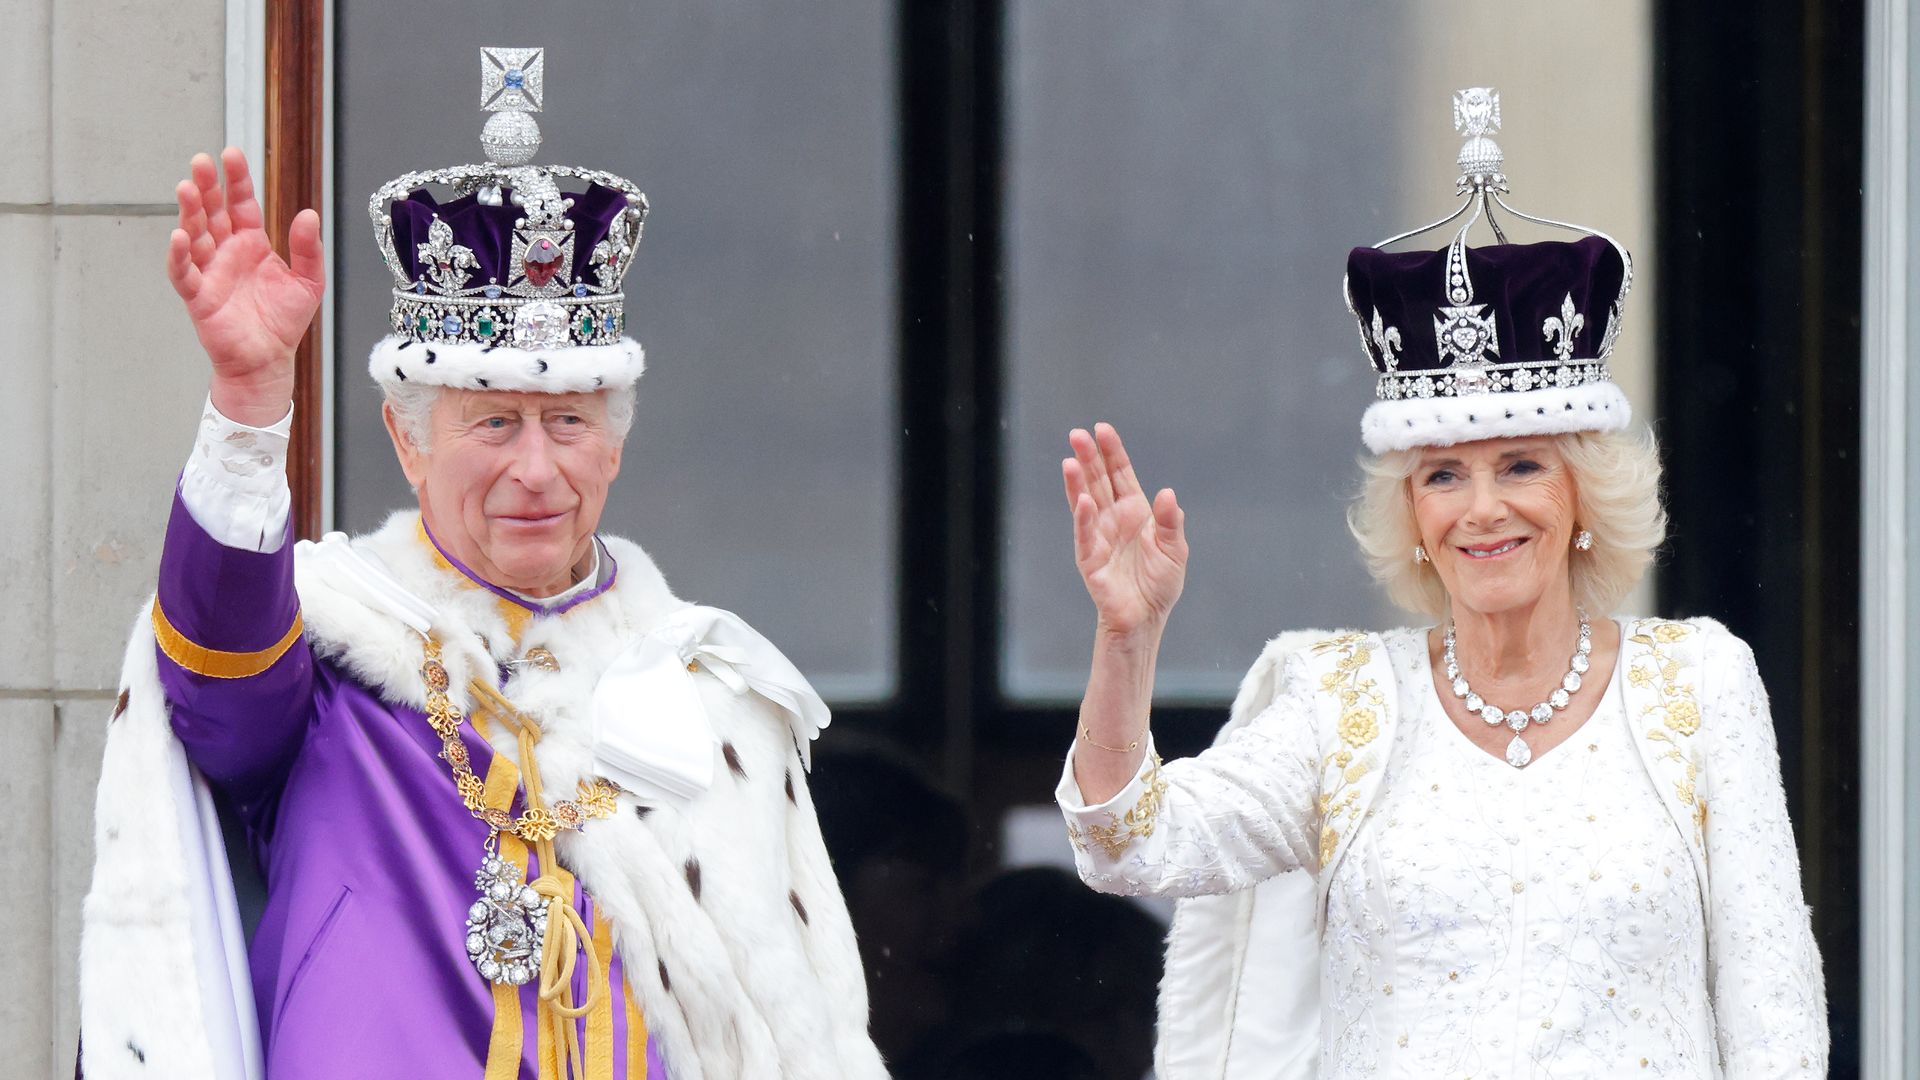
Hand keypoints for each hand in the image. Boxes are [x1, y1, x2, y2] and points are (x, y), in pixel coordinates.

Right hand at [166, 148, 324, 425]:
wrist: (268, 360)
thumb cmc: (283, 322)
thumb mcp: (308, 281)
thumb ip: (307, 248)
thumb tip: (309, 214)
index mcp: (252, 244)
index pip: (241, 204)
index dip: (236, 180)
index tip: (231, 154)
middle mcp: (227, 252)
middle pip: (212, 213)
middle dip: (207, 187)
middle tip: (201, 162)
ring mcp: (210, 272)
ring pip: (195, 235)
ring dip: (190, 212)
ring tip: (187, 187)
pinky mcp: (198, 296)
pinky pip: (184, 272)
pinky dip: (179, 255)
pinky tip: (179, 236)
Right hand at [1062, 423, 1188, 639]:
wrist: (1145, 618)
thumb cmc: (1159, 584)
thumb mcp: (1175, 550)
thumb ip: (1172, 522)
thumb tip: (1167, 493)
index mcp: (1134, 511)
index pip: (1120, 474)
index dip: (1112, 452)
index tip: (1102, 429)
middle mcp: (1113, 519)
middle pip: (1098, 481)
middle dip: (1088, 458)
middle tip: (1078, 434)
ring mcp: (1098, 536)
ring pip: (1085, 502)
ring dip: (1077, 482)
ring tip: (1070, 460)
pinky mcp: (1090, 559)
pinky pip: (1085, 535)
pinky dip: (1083, 517)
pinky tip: (1082, 500)